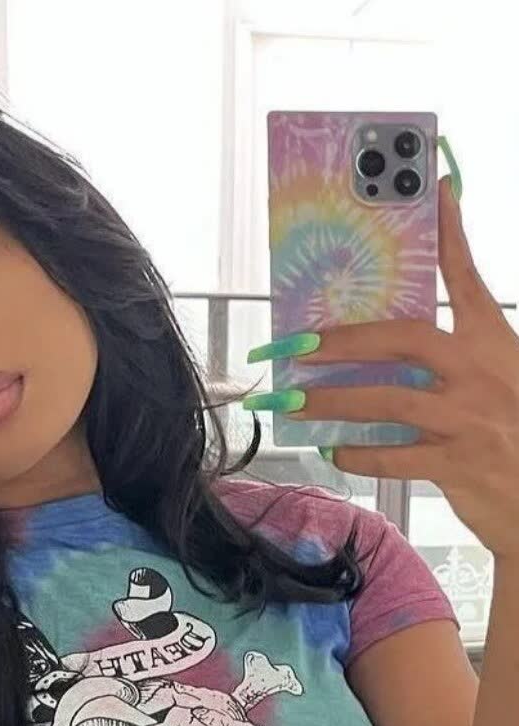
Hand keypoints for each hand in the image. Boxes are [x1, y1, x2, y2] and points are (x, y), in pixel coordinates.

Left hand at [251, 178, 518, 560]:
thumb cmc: (514, 433)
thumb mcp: (501, 379)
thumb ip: (458, 358)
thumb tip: (397, 348)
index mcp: (494, 343)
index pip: (465, 280)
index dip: (449, 235)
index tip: (435, 191)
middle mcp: (480, 375)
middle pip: (404, 341)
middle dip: (345, 341)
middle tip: (301, 345)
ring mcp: (468, 421)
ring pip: (387, 402)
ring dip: (334, 400)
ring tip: (295, 401)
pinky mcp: (456, 465)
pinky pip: (393, 457)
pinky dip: (358, 454)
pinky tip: (334, 450)